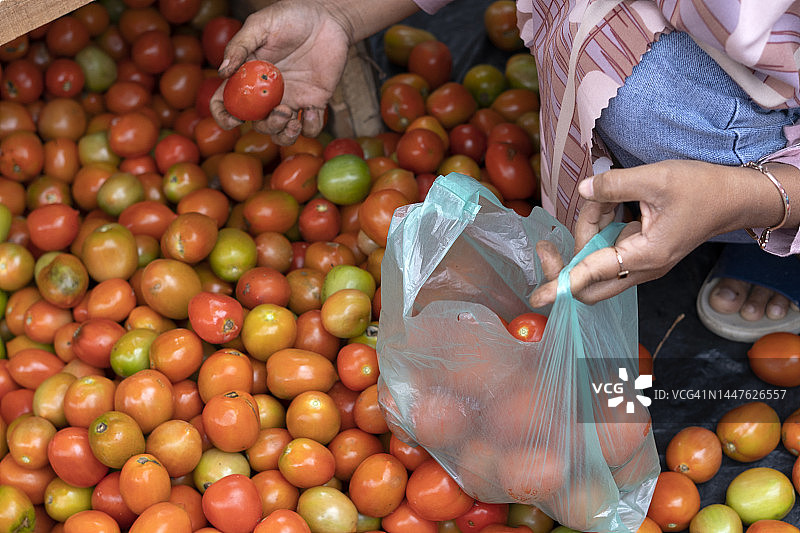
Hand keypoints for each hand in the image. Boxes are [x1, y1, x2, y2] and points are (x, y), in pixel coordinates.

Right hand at [209, 0, 351, 144]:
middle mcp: (268, 93)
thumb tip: (222, 73)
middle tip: (280, 111)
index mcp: (248, 76)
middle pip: (258, 124)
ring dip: (284, 136)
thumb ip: (240, 46)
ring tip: (292, 119)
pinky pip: (311, 127)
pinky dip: (312, 127)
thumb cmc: (290, 17)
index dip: (224, 116)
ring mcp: (292, 99)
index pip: (226, 102)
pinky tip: (314, 109)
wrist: (326, 16)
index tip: (235, 120)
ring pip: (282, 133)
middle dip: (266, 127)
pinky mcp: (316, 101)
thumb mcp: (260, 25)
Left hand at [529, 160, 752, 305]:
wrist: (734, 197)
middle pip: (589, 283)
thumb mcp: (656, 179)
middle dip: (565, 263)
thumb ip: (614, 186)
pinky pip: (607, 247)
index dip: (563, 282)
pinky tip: (607, 203)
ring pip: (595, 260)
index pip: (593, 274)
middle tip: (546, 246)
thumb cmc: (702, 189)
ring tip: (601, 197)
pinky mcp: (639, 253)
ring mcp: (640, 263)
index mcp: (646, 256)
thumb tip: (582, 190)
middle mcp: (641, 268)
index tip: (537, 297)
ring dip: (588, 229)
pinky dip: (600, 226)